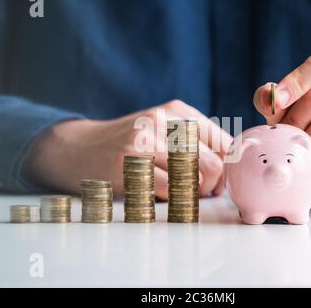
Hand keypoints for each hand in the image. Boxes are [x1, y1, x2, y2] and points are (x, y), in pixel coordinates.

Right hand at [23, 100, 231, 199]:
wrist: (79, 148)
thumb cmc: (129, 143)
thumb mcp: (162, 129)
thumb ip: (195, 142)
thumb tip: (231, 167)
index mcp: (177, 111)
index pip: (223, 142)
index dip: (228, 168)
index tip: (220, 181)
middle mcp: (163, 121)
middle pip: (214, 164)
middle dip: (213, 187)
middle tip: (202, 193)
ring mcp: (145, 140)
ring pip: (194, 179)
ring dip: (192, 194)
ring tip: (179, 192)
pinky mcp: (130, 163)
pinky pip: (168, 191)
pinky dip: (169, 199)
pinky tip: (156, 193)